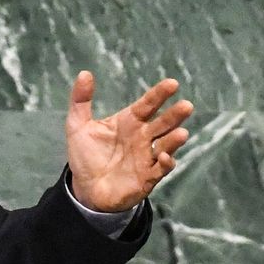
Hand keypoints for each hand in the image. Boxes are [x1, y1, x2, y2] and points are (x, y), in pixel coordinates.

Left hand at [65, 71, 193, 212]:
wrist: (85, 190)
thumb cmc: (86, 156)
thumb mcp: (77, 126)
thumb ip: (80, 100)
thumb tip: (84, 73)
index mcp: (130, 121)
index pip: (148, 104)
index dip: (159, 94)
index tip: (172, 84)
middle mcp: (143, 137)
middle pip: (163, 123)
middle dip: (175, 115)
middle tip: (186, 106)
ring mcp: (147, 157)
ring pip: (167, 145)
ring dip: (174, 139)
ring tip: (182, 133)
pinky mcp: (147, 177)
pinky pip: (161, 169)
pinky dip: (166, 163)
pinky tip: (164, 157)